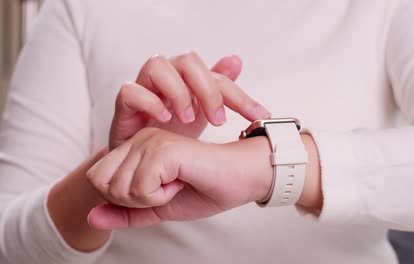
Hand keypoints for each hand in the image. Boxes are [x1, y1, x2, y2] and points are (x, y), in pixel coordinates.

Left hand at [87, 127, 272, 228]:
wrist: (241, 179)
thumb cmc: (205, 189)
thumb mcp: (157, 207)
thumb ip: (125, 213)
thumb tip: (90, 217)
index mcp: (137, 146)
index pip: (97, 180)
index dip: (126, 198)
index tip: (160, 189)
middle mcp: (140, 137)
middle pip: (101, 183)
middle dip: (133, 199)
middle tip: (166, 188)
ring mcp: (150, 140)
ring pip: (119, 188)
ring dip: (150, 197)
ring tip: (177, 181)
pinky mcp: (163, 148)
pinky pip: (140, 188)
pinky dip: (161, 195)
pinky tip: (182, 179)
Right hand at [109, 53, 270, 149]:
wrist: (142, 158)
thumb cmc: (171, 132)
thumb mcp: (200, 113)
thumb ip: (218, 89)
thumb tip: (236, 59)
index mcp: (188, 79)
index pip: (217, 76)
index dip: (239, 96)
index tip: (258, 116)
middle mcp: (167, 76)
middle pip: (188, 61)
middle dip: (207, 90)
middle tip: (217, 120)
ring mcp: (144, 87)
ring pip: (158, 66)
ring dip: (178, 92)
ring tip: (188, 119)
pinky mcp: (125, 104)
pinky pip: (131, 90)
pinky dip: (150, 102)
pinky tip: (164, 119)